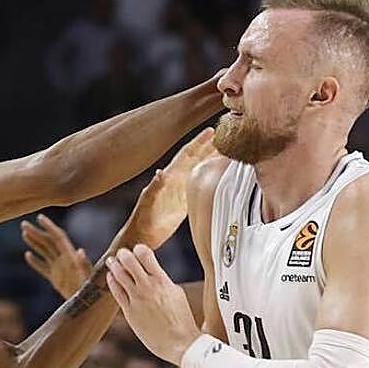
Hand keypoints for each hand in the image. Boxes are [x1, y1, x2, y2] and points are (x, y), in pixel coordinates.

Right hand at [22, 214, 91, 299]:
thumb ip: (84, 264)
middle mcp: (64, 259)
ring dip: (34, 242)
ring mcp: (59, 269)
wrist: (88, 305)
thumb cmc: (91, 291)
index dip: (49, 227)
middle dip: (36, 232)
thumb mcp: (88, 277)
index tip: (39, 217)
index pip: (58, 237)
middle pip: (48, 242)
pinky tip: (27, 255)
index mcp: (71, 256)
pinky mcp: (56, 279)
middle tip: (23, 224)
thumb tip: (80, 251)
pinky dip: (35, 262)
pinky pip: (44, 268)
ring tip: (24, 233)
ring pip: (44, 252)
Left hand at [106, 245, 199, 363]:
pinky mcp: (129, 312)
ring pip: (119, 275)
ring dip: (114, 265)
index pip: (145, 254)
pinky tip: (110, 277)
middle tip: (122, 253)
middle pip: (129, 261)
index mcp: (162, 281)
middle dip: (124, 254)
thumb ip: (163, 281)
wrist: (179, 343)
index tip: (138, 250)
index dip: (139, 249)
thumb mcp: (176, 293)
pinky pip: (116, 292)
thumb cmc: (181, 319)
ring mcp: (136, 299)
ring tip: (112, 261)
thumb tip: (153, 273)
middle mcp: (147, 287)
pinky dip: (112, 281)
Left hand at [124, 127, 216, 248]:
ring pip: (200, 170)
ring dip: (212, 160)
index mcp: (169, 177)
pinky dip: (211, 179)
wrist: (142, 235)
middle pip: (196, 159)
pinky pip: (201, 187)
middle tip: (226, 136)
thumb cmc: (142, 219)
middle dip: (209, 146)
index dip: (199, 142)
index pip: (186, 155)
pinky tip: (219, 176)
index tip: (211, 131)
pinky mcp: (185, 203)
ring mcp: (181, 191)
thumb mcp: (148, 202)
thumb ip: (155, 187)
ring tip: (226, 151)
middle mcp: (176, 180)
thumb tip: (161, 172)